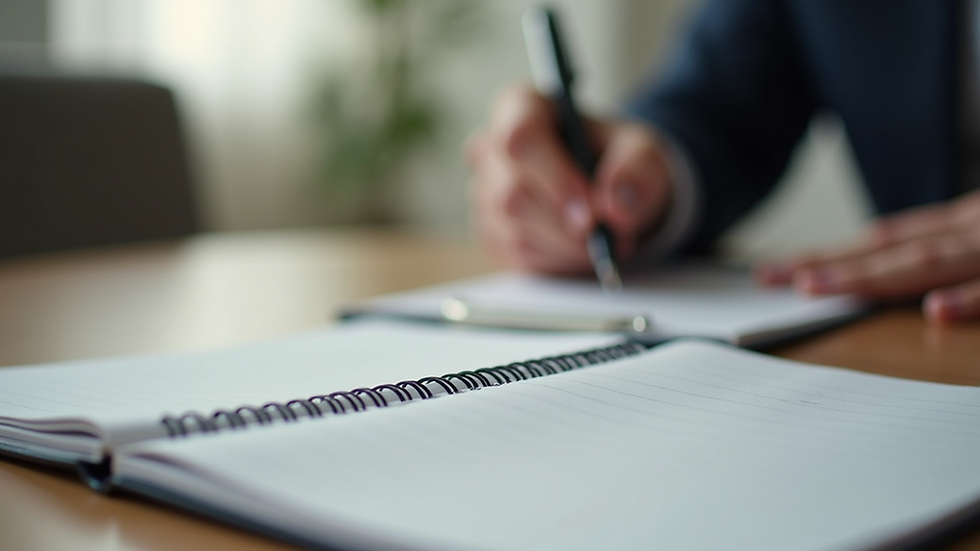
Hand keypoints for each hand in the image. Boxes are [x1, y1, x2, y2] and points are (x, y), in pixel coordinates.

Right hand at [465, 85, 672, 274]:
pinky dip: (557, 260)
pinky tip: (580, 249)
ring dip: (566, 247)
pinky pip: (517, 256)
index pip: (521, 138)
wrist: (609, 190)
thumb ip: (637, 172)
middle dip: (565, 226)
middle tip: (608, 237)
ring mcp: (484, 192)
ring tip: (604, 241)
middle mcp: (491, 148)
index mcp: (522, 108)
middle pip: (512, 194)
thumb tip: (615, 207)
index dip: (554, 178)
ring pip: (514, 231)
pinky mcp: (490, 231)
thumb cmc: (618, 159)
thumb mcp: (644, 153)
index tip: (591, 213)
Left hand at [757, 191, 979, 321]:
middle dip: (827, 265)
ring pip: (930, 261)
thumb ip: (949, 253)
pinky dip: (969, 298)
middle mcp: (969, 229)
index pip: (881, 241)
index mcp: (959, 225)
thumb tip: (895, 274)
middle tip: (771, 279)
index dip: (828, 256)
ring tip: (814, 287)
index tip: (777, 272)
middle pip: (888, 249)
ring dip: (871, 276)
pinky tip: (936, 311)